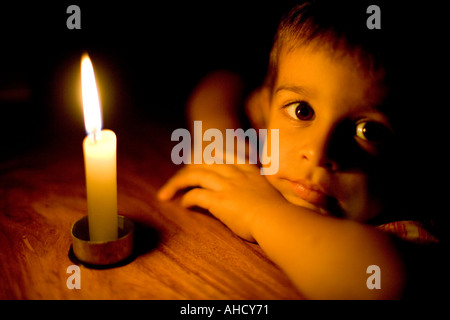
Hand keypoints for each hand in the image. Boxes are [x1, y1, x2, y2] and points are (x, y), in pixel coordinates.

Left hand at [157, 163, 286, 241]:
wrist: (279, 219)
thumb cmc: (282, 213)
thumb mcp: (274, 196)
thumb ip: (264, 191)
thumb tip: (266, 196)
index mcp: (250, 171)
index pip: (227, 156)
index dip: (213, 154)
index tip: (204, 154)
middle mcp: (236, 174)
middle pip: (205, 163)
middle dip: (189, 168)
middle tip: (179, 177)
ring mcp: (226, 185)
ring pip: (195, 175)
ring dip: (178, 183)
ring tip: (167, 193)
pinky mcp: (218, 200)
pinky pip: (196, 195)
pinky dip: (187, 198)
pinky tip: (183, 205)